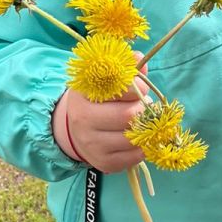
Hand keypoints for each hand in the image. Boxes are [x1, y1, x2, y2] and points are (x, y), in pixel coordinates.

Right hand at [51, 58, 148, 174]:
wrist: (75, 130)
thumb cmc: (96, 101)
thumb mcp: (103, 80)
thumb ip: (123, 68)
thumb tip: (138, 58)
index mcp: (82, 95)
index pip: (119, 88)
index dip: (137, 86)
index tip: (140, 85)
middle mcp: (82, 121)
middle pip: (129, 116)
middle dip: (143, 109)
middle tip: (142, 105)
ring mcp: (92, 145)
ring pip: (134, 138)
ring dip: (146, 128)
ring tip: (141, 120)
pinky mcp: (104, 163)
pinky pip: (135, 156)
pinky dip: (143, 146)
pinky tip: (137, 137)